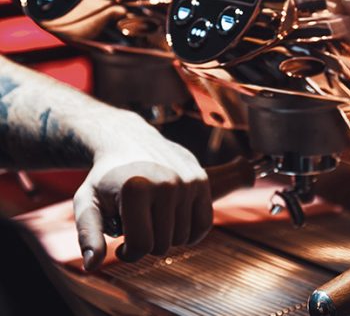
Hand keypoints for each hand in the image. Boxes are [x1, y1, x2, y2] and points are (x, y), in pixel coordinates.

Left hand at [72, 111, 211, 270]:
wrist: (130, 140)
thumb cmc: (106, 178)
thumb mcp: (88, 203)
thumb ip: (88, 235)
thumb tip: (91, 266)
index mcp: (136, 189)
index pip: (142, 245)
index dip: (129, 254)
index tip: (120, 245)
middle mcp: (166, 183)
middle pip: (164, 244)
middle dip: (147, 243)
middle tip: (136, 227)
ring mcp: (187, 181)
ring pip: (183, 238)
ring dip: (166, 237)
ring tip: (151, 219)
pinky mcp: (201, 181)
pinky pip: (203, 224)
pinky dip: (190, 233)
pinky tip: (172, 224)